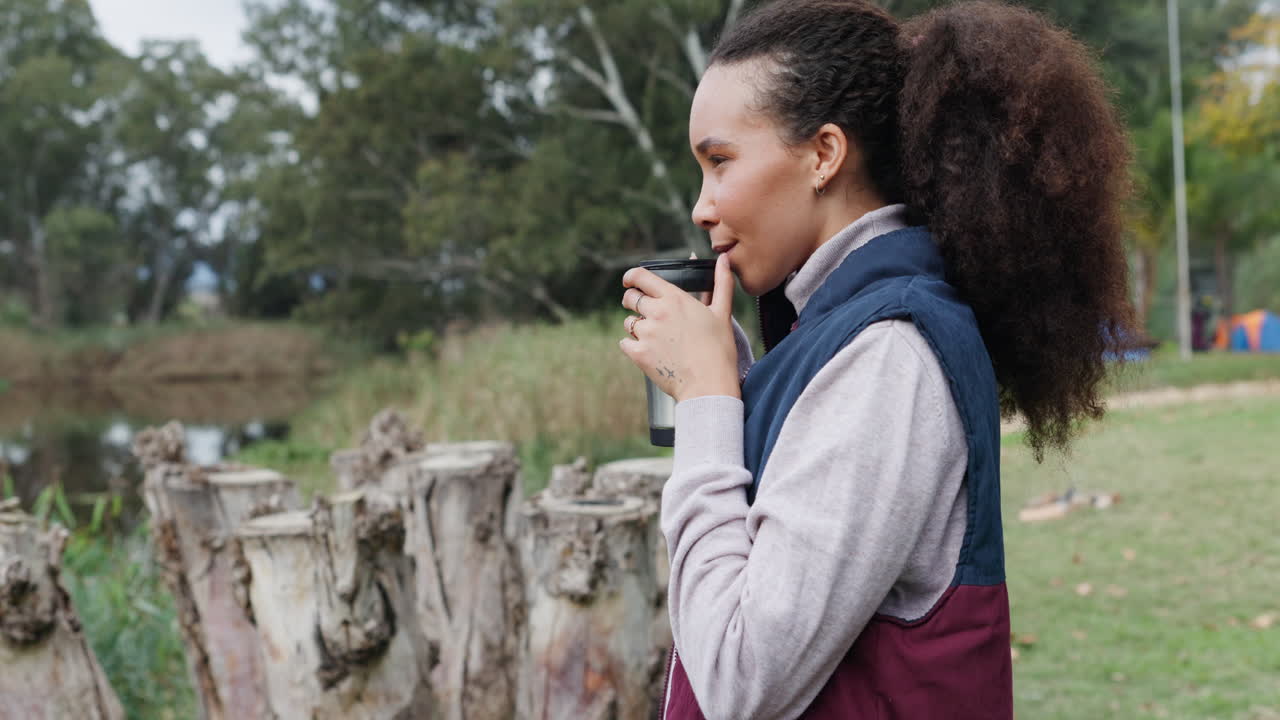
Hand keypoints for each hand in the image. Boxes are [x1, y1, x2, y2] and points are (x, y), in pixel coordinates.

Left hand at [619, 252, 739, 402]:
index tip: (629, 281)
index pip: (641, 277)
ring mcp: (646, 333)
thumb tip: (724, 259)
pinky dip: (633, 346)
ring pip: (628, 322)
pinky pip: (625, 343)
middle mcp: (657, 312)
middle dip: (633, 301)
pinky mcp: (638, 354)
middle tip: (643, 310)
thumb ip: (721, 283)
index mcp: (674, 298)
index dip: (631, 277)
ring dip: (636, 326)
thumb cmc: (719, 350)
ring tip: (656, 337)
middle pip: (630, 298)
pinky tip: (650, 352)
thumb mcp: (722, 313)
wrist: (709, 385)